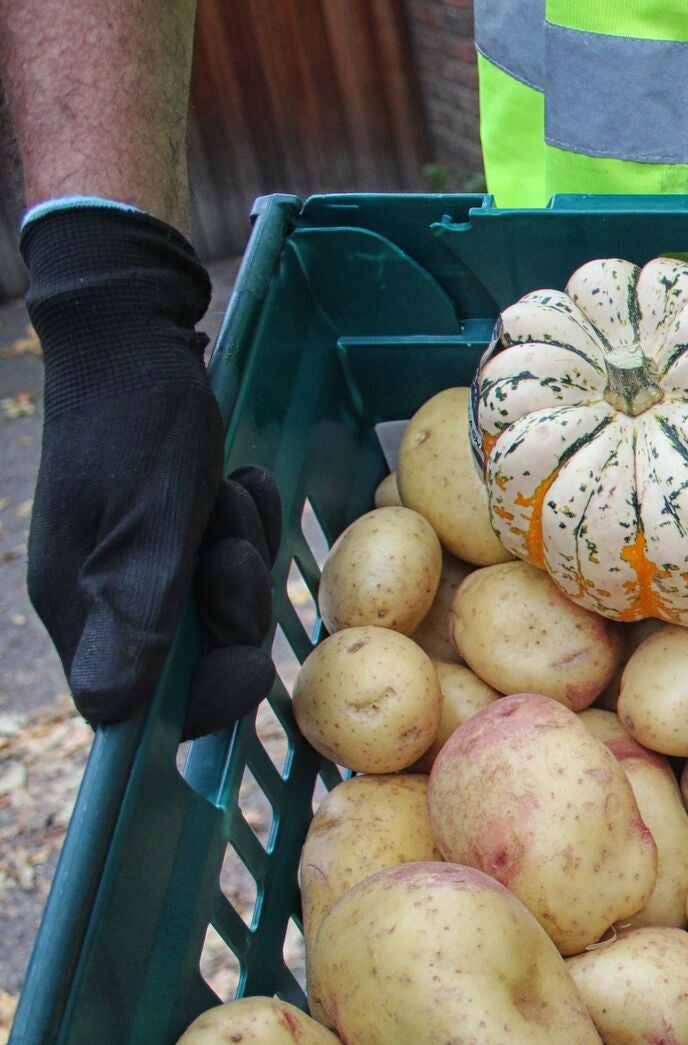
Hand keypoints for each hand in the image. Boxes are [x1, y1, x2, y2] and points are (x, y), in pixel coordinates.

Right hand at [23, 204, 279, 738]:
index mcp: (81, 607)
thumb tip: (112, 711)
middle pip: (194, 657)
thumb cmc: (137, 422)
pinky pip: (229, 556)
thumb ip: (137, 613)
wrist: (136, 334)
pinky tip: (239, 480)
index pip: (136, 704)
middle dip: (233, 608)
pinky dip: (246, 523)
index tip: (248, 659)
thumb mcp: (148, 520)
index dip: (202, 695)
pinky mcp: (173, 528)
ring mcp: (140, 561)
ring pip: (222, 605)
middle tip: (231, 546)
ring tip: (228, 494)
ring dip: (244, 553)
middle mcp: (103, 595)